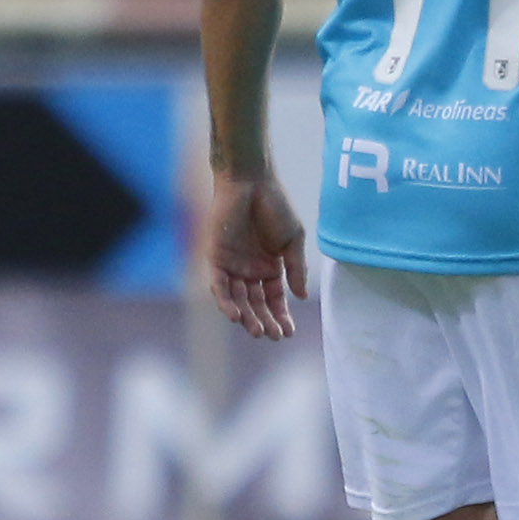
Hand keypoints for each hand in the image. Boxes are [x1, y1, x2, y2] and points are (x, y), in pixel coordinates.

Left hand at [206, 170, 307, 339]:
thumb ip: (295, 269)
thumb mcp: (292, 241)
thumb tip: (302, 297)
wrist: (252, 183)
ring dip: (246, 316)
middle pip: (255, 303)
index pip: (274, 298)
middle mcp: (249, 269)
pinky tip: (236, 316)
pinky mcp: (216, 258)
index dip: (281, 315)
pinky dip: (226, 302)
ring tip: (258, 331)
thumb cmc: (275, 206)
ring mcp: (232, 265)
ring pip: (237, 299)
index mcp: (270, 266)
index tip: (289, 332)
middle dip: (265, 321)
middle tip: (274, 336)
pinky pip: (219, 286)